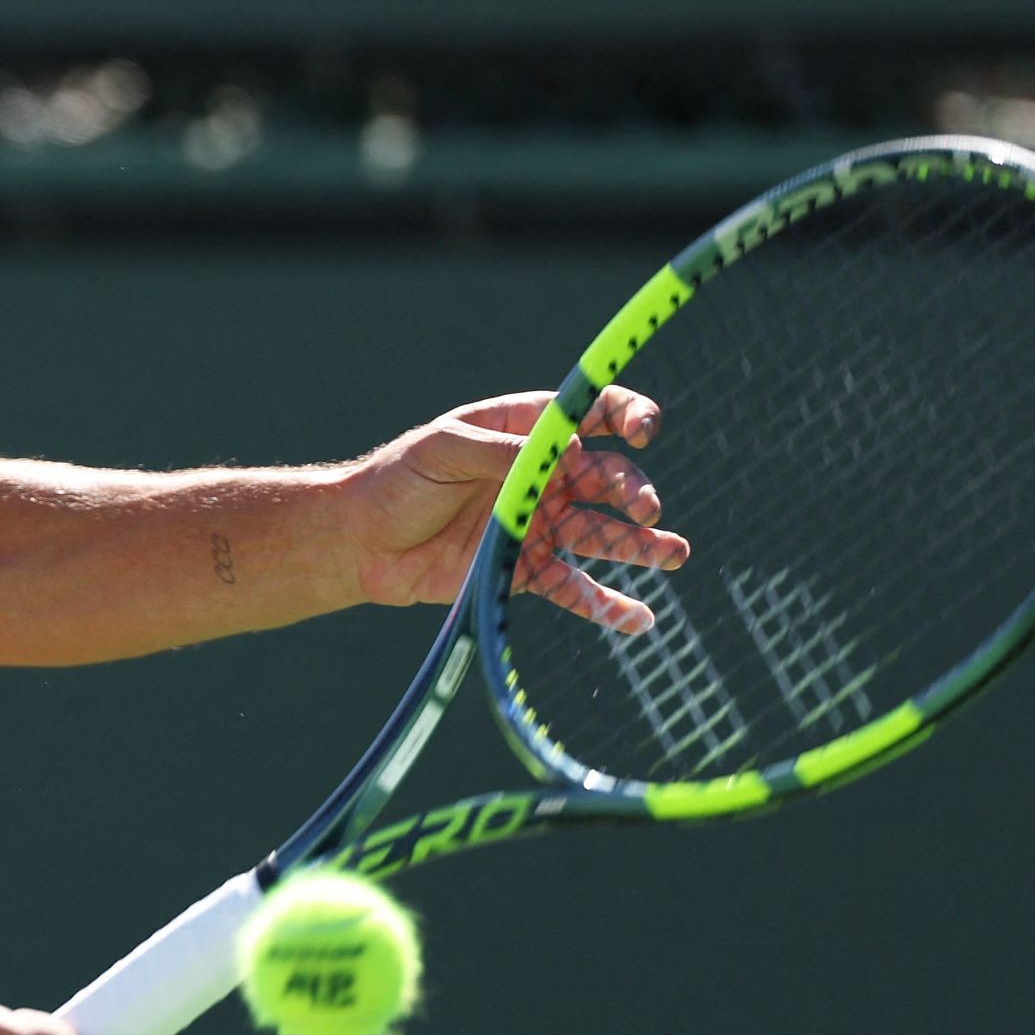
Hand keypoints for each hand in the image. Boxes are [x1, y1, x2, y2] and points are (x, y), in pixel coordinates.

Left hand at [344, 386, 690, 630]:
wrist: (361, 544)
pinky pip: (575, 589)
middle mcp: (542, 477)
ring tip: (673, 554)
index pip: (589, 415)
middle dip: (634, 491)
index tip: (644, 430)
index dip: (625, 416)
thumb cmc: (398, 481)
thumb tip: (568, 447)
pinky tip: (640, 619)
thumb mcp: (445, 449)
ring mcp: (538, 525)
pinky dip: (607, 605)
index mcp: (524, 432)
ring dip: (641, 545)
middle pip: (607, 479)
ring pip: (602, 534)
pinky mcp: (525, 571)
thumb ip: (503, 450)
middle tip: (646, 510)